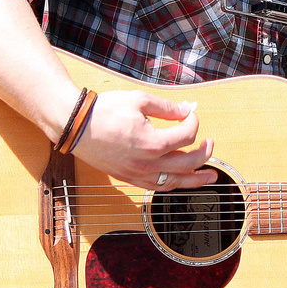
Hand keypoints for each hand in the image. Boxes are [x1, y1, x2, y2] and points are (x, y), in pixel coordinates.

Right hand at [73, 91, 216, 191]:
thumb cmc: (104, 111)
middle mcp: (148, 164)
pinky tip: (180, 180)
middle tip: (211, 145)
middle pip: (188, 164)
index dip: (193, 122)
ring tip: (210, 177)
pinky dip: (173, 184)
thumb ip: (167, 108)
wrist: (76, 126)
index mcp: (153, 144)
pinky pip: (158, 187)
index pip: (187, 136)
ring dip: (195, 180)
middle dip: (205, 154)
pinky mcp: (129, 178)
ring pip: (175, 183)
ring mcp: (138, 174)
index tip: (191, 113)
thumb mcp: (139, 100)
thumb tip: (188, 109)